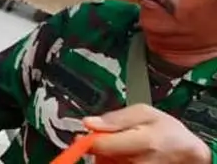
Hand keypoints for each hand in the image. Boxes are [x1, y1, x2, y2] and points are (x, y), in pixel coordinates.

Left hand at [85, 105, 209, 162]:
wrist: (188, 153)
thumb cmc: (168, 132)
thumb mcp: (145, 113)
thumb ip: (116, 118)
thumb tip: (89, 122)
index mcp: (145, 142)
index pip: (102, 146)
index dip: (87, 140)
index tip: (82, 136)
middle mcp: (143, 162)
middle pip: (103, 158)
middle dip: (100, 149)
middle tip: (110, 139)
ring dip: (108, 157)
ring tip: (123, 147)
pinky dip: (115, 162)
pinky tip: (125, 156)